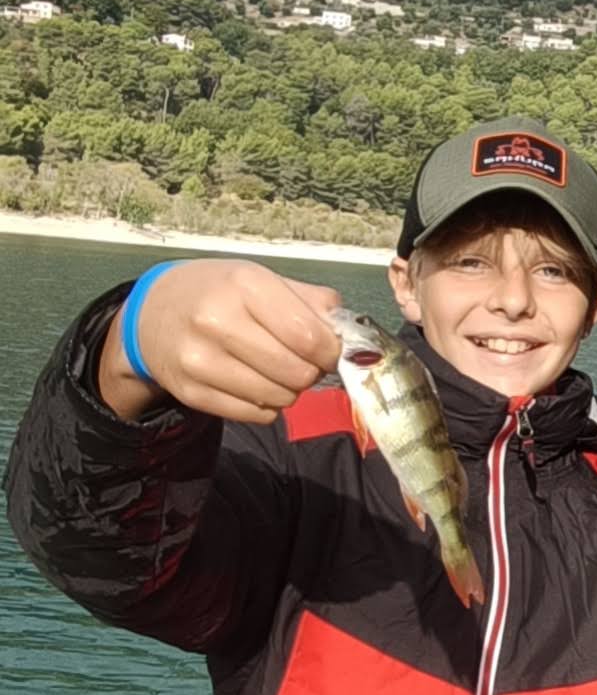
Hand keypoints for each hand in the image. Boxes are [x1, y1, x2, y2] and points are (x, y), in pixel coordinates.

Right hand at [98, 261, 344, 426]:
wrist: (152, 314)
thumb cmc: (218, 292)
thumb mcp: (260, 279)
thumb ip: (310, 301)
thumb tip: (347, 334)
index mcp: (243, 285)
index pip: (309, 336)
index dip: (330, 351)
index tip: (328, 350)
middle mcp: (217, 321)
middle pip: (297, 372)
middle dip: (310, 371)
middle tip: (302, 361)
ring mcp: (200, 361)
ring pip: (279, 398)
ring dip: (290, 390)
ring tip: (276, 370)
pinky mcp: (191, 393)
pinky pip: (256, 415)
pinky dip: (267, 406)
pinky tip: (255, 384)